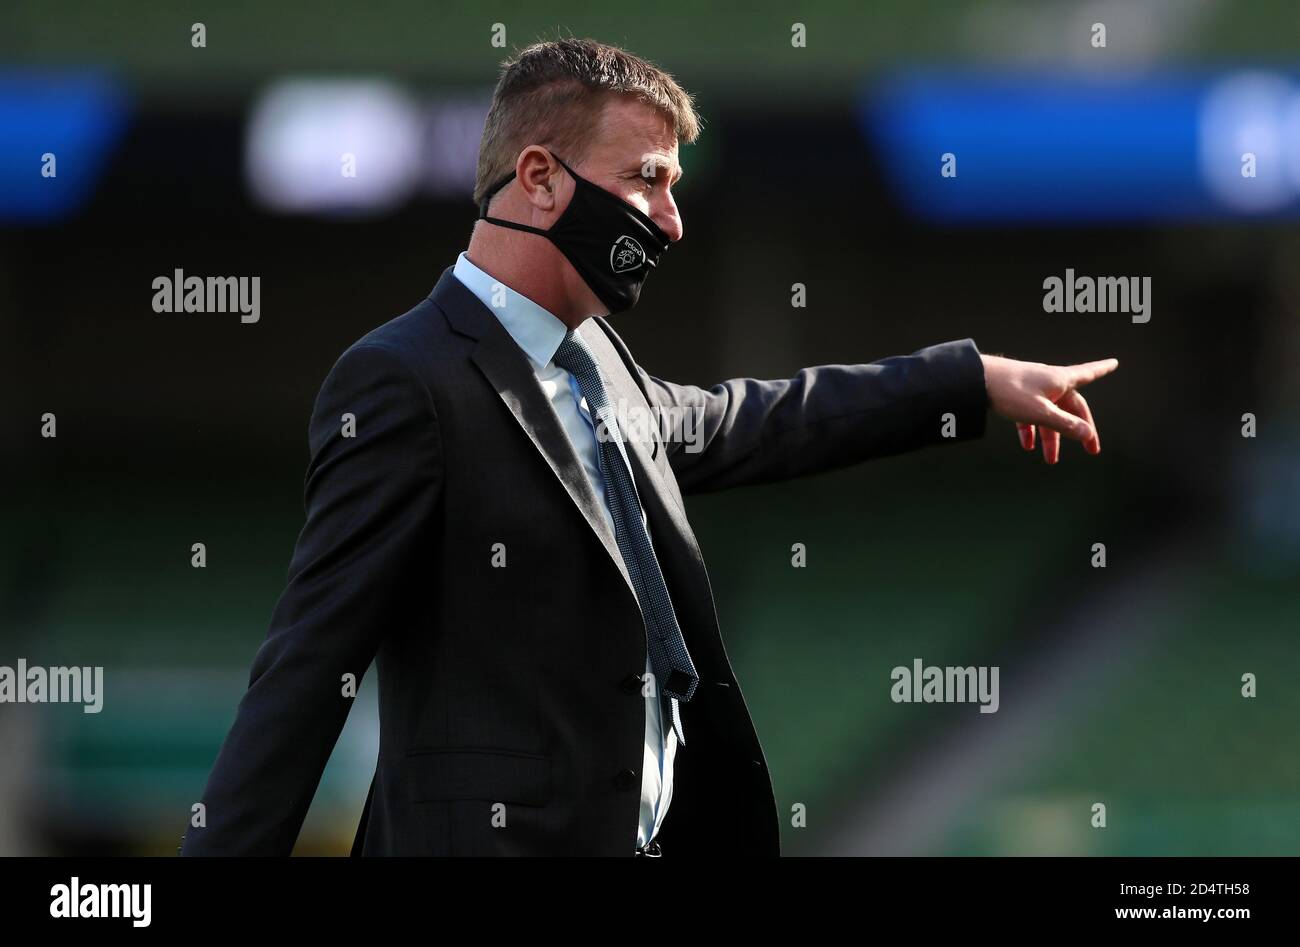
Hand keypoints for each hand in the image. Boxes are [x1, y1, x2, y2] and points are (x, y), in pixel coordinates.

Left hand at [979, 354, 1118, 463]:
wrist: (975, 380)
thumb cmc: (1009, 391)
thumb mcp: (1040, 413)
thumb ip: (1065, 425)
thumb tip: (1088, 434)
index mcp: (1060, 380)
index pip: (1088, 374)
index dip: (1102, 369)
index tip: (1113, 363)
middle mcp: (1049, 382)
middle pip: (1071, 407)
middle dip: (1080, 430)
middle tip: (1091, 451)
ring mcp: (1032, 388)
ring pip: (1049, 415)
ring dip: (1052, 437)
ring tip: (1050, 460)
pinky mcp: (1016, 395)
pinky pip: (1030, 415)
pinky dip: (1032, 430)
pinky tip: (1027, 445)